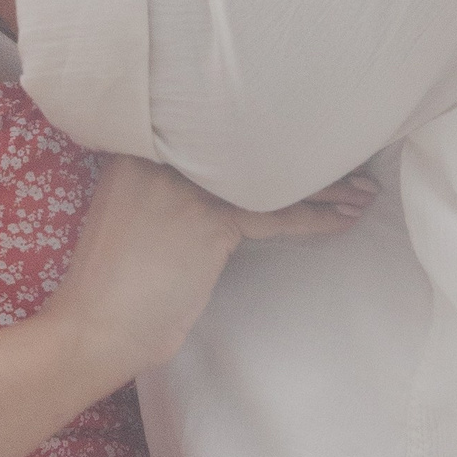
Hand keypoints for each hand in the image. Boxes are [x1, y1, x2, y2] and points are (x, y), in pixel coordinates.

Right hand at [39, 156, 375, 379]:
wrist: (94, 325)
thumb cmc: (114, 281)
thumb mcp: (133, 211)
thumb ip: (170, 185)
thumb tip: (226, 180)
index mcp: (138, 146)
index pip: (219, 131)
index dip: (269, 134)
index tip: (306, 136)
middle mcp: (160, 153)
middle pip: (250, 146)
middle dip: (307, 156)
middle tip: (350, 162)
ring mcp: (184, 184)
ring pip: (271, 176)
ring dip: (326, 186)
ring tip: (362, 190)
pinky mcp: (208, 219)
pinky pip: (277, 214)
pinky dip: (317, 218)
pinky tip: (346, 218)